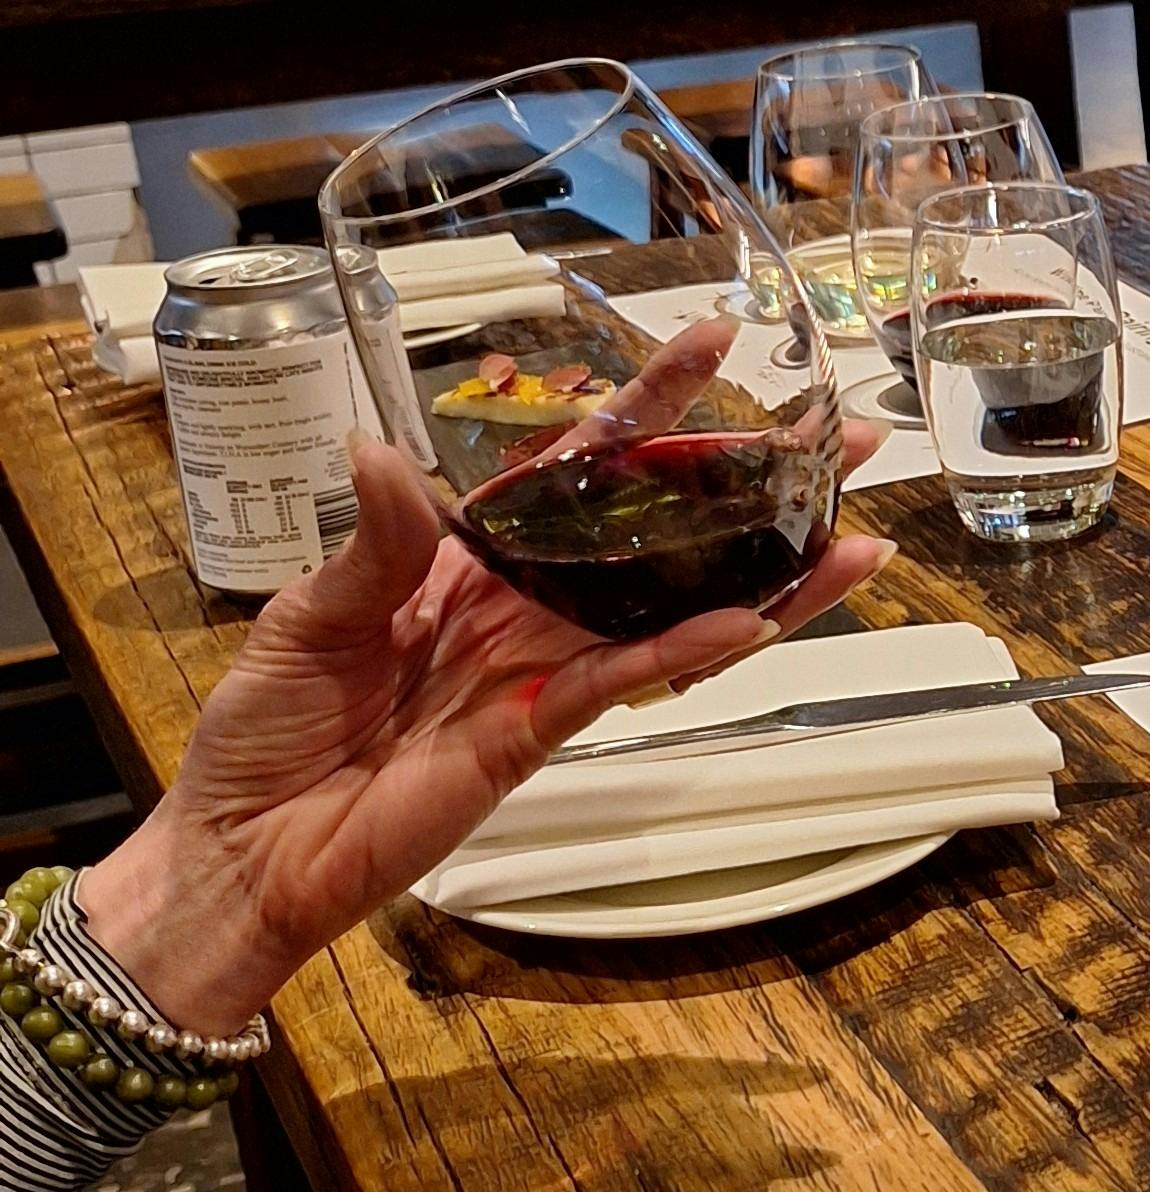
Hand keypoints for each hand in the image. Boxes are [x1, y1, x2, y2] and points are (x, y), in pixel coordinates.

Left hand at [77, 431, 893, 1035]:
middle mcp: (524, 609)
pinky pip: (620, 684)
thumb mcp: (314, 609)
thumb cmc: (270, 726)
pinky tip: (747, 622)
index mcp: (468, 558)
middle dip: (752, 491)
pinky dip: (683, 656)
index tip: (712, 344)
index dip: (647, 410)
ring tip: (851, 546)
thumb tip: (388, 454)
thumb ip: (377, 540)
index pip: (576, 468)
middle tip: (845, 445)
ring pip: (672, 614)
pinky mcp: (536, 737)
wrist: (250, 842)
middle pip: (658, 537)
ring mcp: (542, 674)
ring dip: (764, 580)